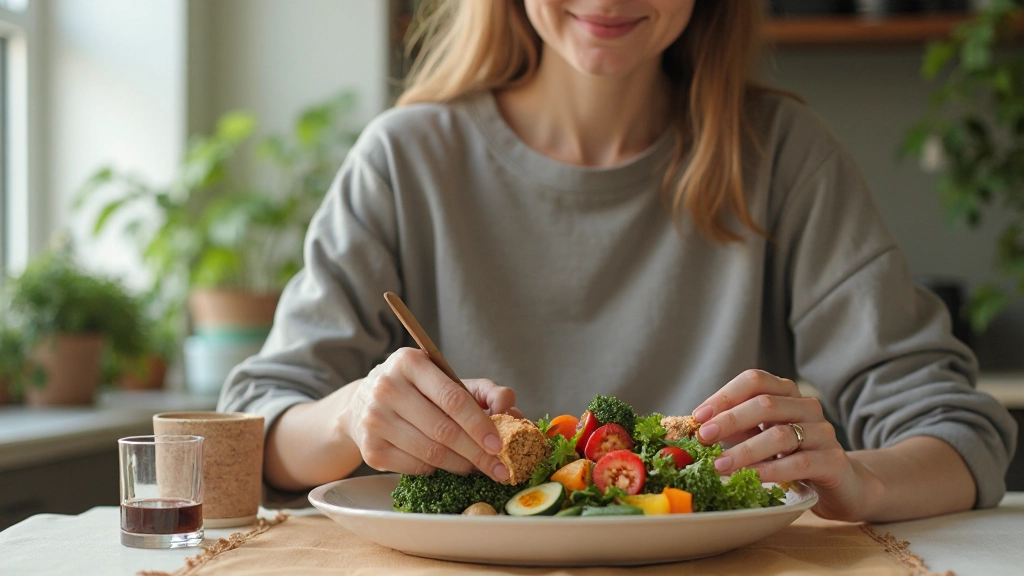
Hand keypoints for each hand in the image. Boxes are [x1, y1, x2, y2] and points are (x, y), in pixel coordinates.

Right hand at [342, 347, 517, 482]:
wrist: (363, 405)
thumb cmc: (417, 391)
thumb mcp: (447, 380)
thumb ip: (483, 390)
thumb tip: (509, 407)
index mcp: (409, 362)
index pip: (452, 399)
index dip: (479, 425)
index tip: (500, 445)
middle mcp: (386, 388)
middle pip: (443, 430)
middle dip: (477, 454)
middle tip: (499, 468)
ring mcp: (375, 420)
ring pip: (431, 453)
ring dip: (461, 465)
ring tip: (477, 467)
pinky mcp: (371, 449)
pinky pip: (416, 467)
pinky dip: (437, 469)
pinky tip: (446, 463)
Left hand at [692, 369, 883, 520]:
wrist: (842, 485)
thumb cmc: (793, 457)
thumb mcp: (761, 437)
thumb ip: (735, 429)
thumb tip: (694, 429)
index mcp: (787, 393)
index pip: (755, 380)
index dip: (724, 395)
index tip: (698, 416)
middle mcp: (807, 407)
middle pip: (765, 403)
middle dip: (729, 420)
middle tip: (703, 438)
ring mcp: (823, 433)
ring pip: (781, 434)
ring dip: (744, 451)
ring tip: (719, 466)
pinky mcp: (834, 461)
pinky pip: (800, 462)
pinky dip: (770, 470)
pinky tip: (750, 478)